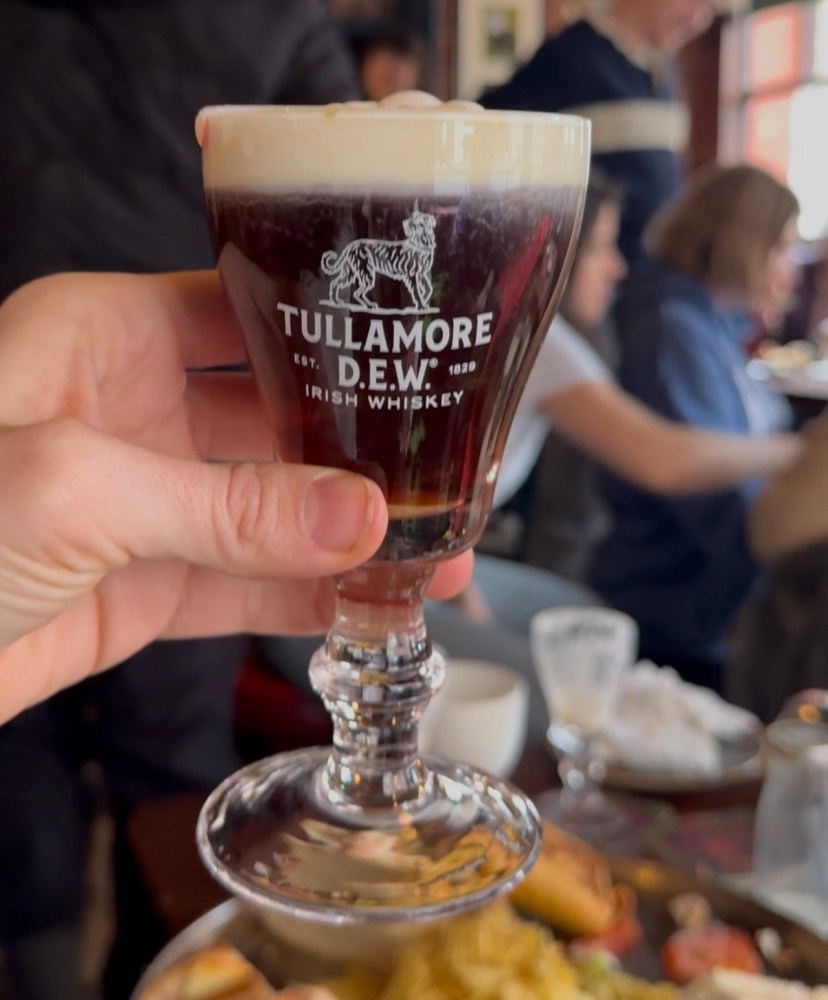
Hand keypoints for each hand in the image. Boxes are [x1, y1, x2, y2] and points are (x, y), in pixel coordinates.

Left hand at [0, 272, 470, 720]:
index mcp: (108, 337)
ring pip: (273, 509)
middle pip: (276, 419)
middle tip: (446, 472)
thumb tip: (360, 519)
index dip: (331, 333)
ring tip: (437, 552)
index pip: (248, 311)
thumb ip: (228, 507)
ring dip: (348, 533)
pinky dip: (306, 593)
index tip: (413, 357)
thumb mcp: (78, 487)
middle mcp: (136, 409)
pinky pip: (247, 581)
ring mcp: (148, 502)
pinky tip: (369, 599)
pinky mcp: (148, 582)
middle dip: (359, 448)